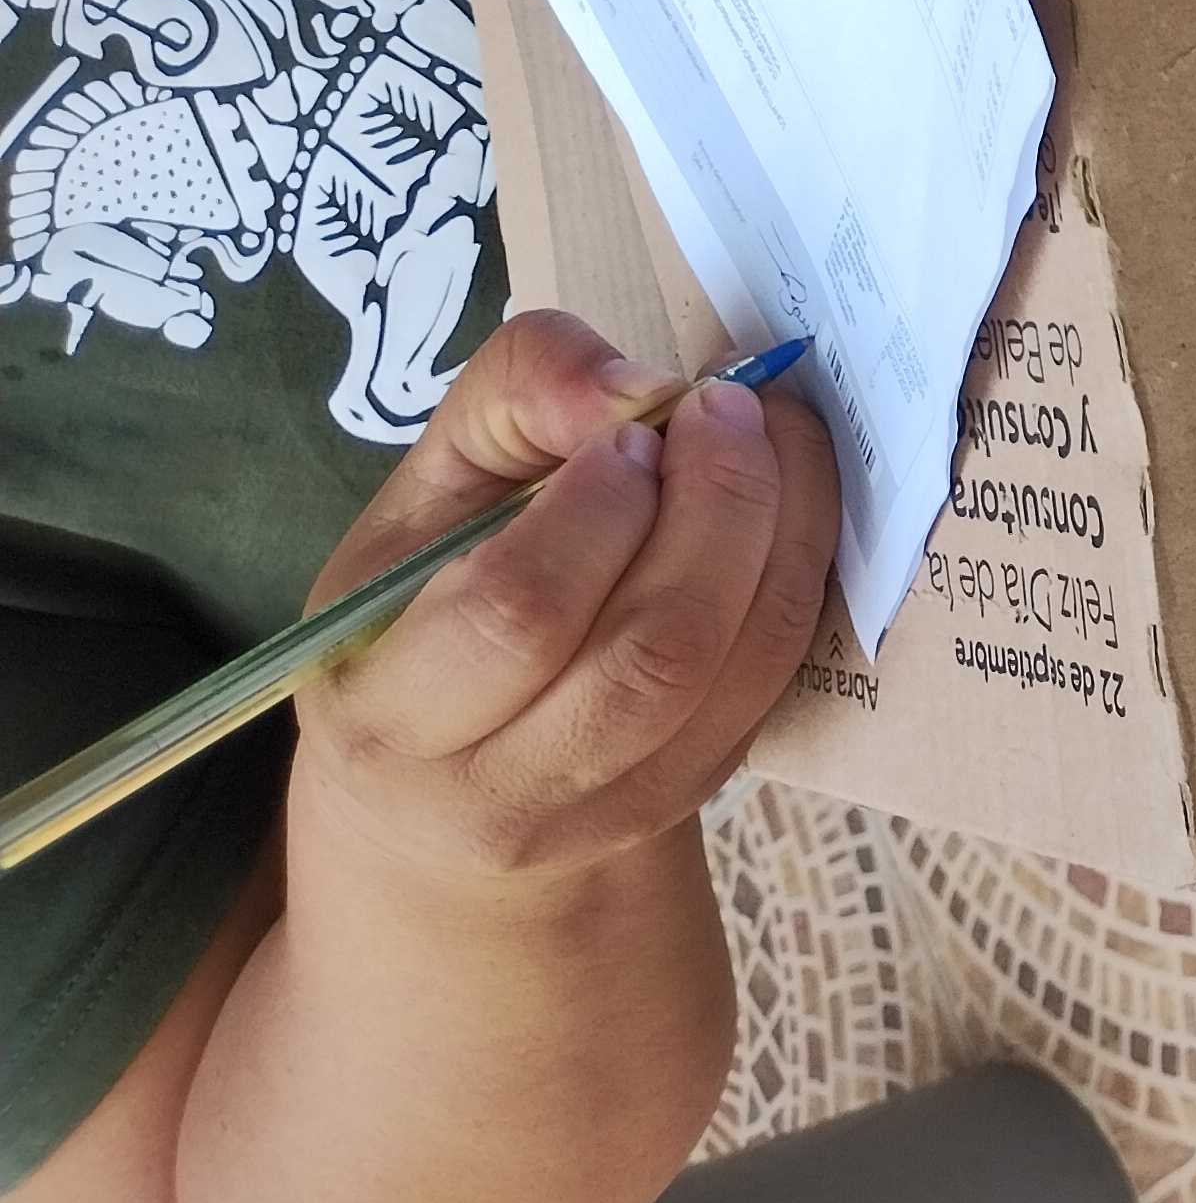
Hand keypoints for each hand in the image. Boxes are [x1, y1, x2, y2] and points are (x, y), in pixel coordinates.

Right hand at [296, 311, 838, 889]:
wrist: (440, 804)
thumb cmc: (416, 616)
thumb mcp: (422, 498)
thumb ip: (511, 401)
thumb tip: (636, 388)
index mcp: (388, 713)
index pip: (519, 611)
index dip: (598, 504)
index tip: (628, 431)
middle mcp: (497, 796)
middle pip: (655, 649)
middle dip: (717, 502)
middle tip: (724, 409)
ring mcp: (611, 814)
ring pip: (737, 669)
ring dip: (780, 528)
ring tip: (769, 436)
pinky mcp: (694, 796)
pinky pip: (777, 681)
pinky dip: (800, 575)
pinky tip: (787, 502)